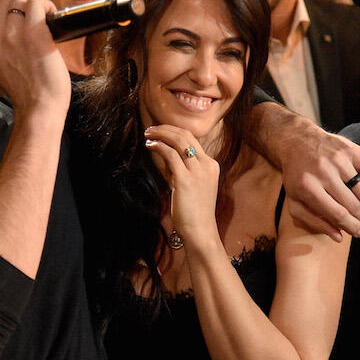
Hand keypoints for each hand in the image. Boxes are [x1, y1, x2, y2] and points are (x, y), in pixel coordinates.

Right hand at [0, 0, 69, 115]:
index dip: (5, 10)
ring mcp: (11, 36)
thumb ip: (0, 46)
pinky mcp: (32, 35)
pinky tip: (53, 16)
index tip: (20, 19)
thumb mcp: (0, 68)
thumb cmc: (28, 92)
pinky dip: (47, 6)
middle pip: (4, 0)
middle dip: (22, 4)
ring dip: (36, 5)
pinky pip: (37, 3)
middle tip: (36, 19)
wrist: (39, 109)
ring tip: (46, 18)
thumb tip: (14, 22)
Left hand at [144, 125, 219, 246]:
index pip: (192, 139)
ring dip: (160, 134)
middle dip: (166, 128)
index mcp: (211, 165)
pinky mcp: (185, 180)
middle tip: (151, 129)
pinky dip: (159, 147)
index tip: (160, 130)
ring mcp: (197, 172)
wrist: (200, 230)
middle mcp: (207, 165)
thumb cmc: (194, 211)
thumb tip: (166, 155)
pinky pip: (170, 155)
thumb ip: (182, 169)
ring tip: (148, 134)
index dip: (174, 131)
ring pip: (178, 141)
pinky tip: (150, 146)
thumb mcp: (193, 185)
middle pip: (186, 135)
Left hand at [279, 126, 359, 240]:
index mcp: (307, 187)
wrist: (297, 141)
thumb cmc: (296, 176)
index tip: (359, 233)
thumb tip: (339, 237)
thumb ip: (313, 221)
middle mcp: (324, 172)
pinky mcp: (352, 150)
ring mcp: (339, 160)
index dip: (352, 227)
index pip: (337, 214)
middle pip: (353, 204)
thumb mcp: (294, 200)